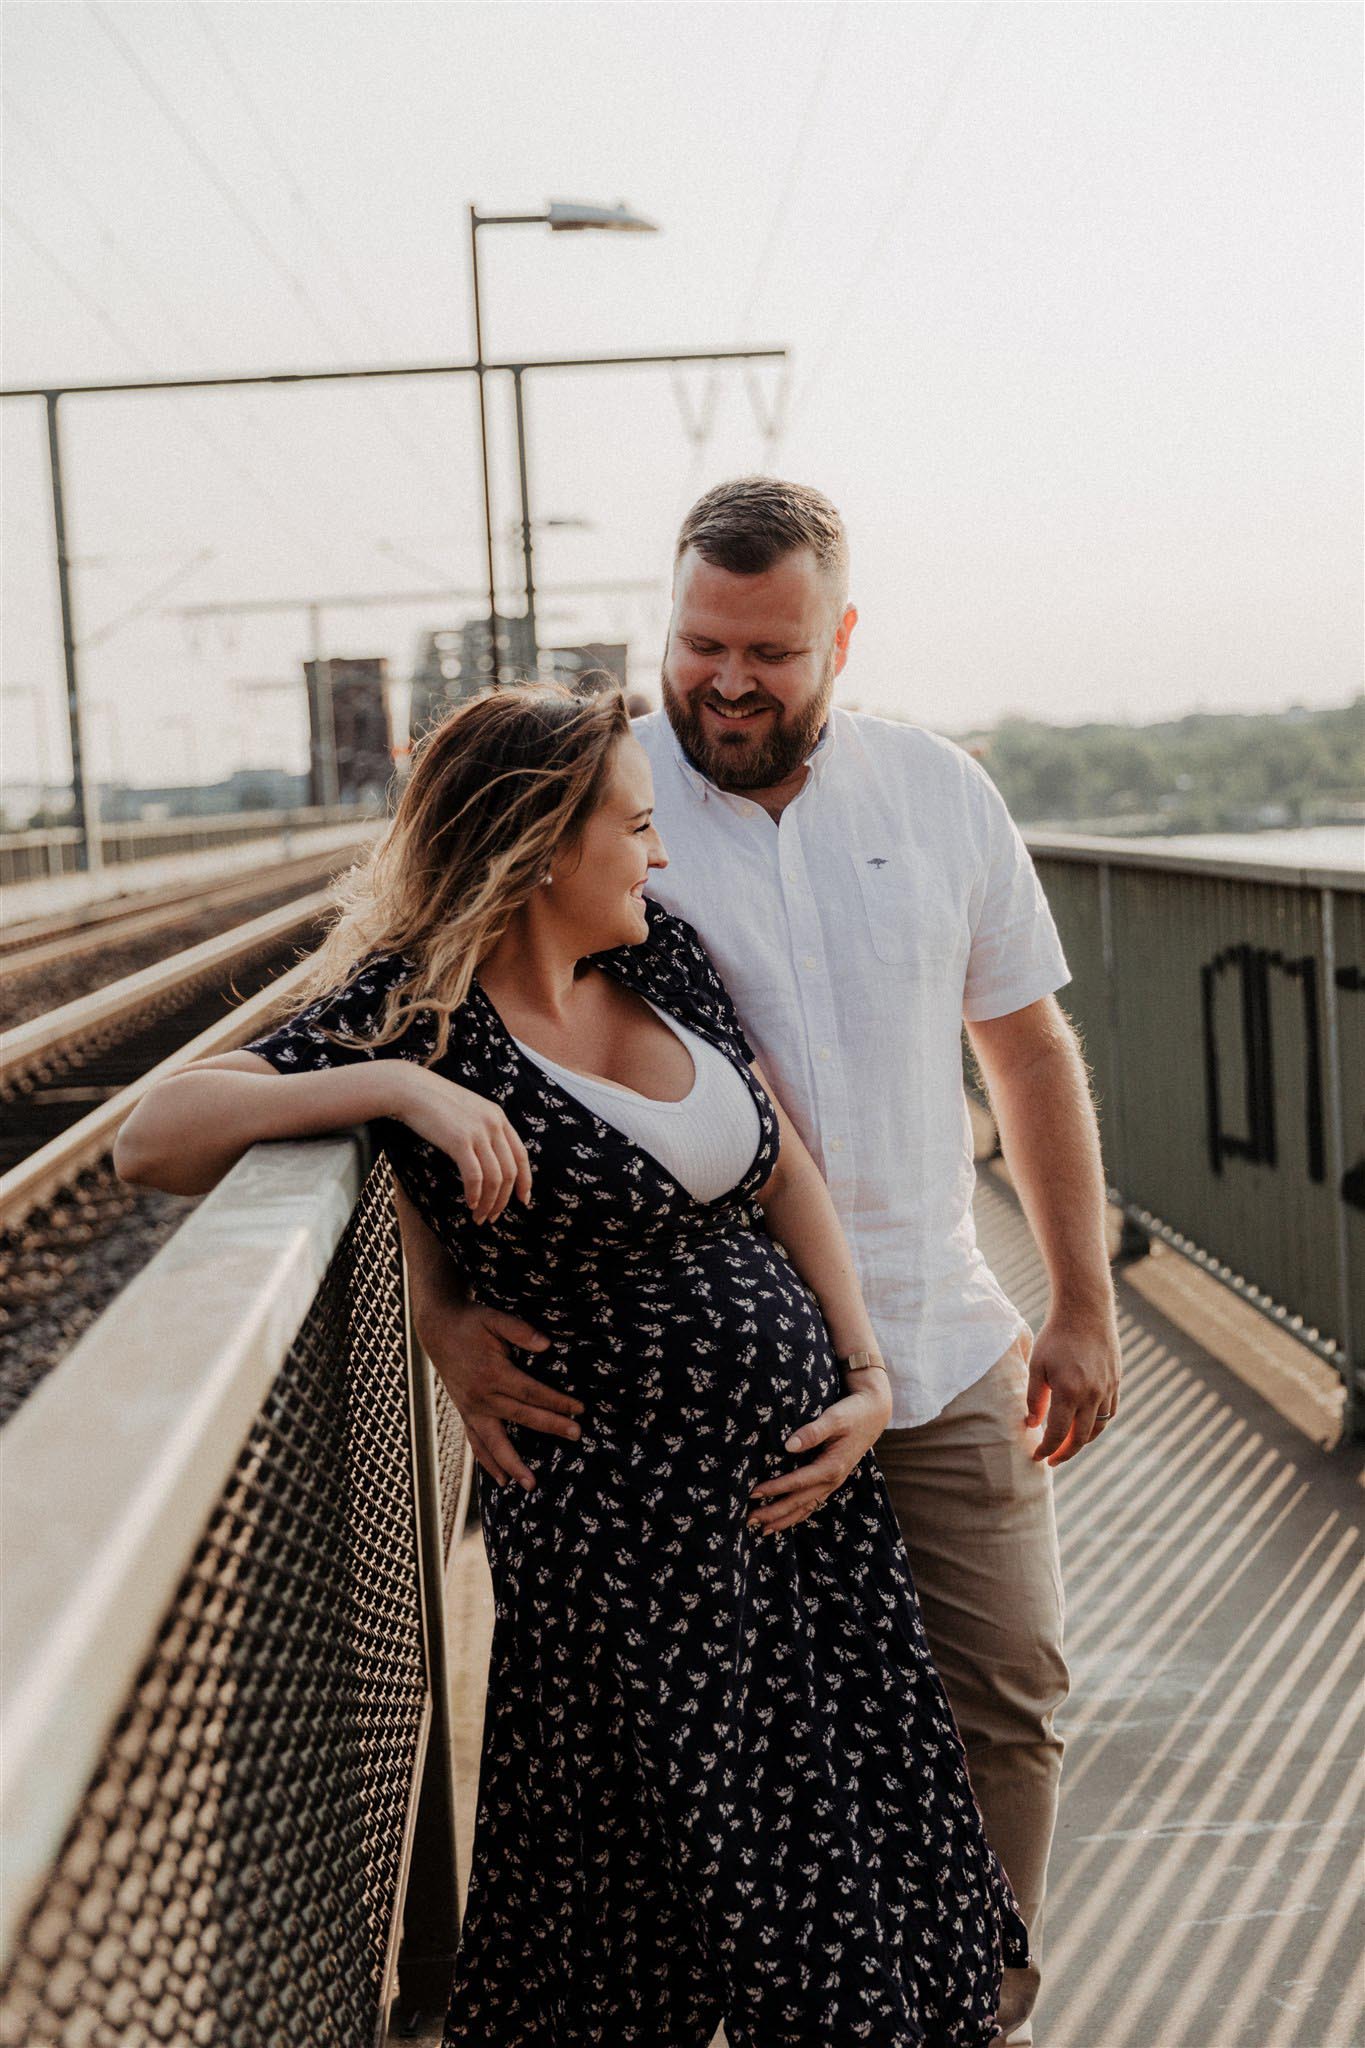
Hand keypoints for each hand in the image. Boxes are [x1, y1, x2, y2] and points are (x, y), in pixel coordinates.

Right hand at [388, 1065, 531, 1223]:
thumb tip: (488, 1160)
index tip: (523, 1200)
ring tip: (479, 1217)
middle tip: (492, 1216)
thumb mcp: (469, 1112)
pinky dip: (475, 1194)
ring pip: (495, 1178)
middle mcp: (494, 1125)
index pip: (521, 1155)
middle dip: (503, 1199)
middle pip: (509, 1172)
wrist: (411, 1089)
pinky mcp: (460, 1141)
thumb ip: (483, 1130)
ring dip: (488, 1202)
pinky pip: (475, 1176)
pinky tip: (470, 1204)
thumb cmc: (435, 1104)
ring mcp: (478, 1132)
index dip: (525, 1181)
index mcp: (499, 1118)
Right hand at [416, 1294, 582, 1492]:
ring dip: (513, 1464)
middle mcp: (480, 1396)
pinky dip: (488, 1463)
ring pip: (494, 1442)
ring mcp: (471, 1409)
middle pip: (521, 1417)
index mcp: (492, 1372)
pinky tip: (502, 1480)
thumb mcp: (494, 1318)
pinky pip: (477, 1443)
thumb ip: (519, 1330)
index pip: (531, 1392)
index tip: (579, 1408)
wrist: (438, 1330)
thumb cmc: (471, 1323)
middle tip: (576, 1436)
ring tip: (531, 1485)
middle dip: (550, 1426)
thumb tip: (547, 1345)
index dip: (556, 1401)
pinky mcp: (466, 1414)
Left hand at [746, 1371, 892, 1533]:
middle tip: (749, 1520)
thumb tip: (788, 1446)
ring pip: (806, 1508)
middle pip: (799, 1502)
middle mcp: (832, 1479)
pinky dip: (798, 1515)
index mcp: (832, 1466)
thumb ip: (812, 1432)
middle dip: (774, 1513)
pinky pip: (813, 1503)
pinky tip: (785, 1521)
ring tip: (763, 1530)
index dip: (774, 1489)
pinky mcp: (832, 1480)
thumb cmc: (853, 1413)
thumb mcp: (834, 1417)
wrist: (874, 1413)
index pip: (797, 1482)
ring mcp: (833, 1482)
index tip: (753, 1493)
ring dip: (784, 1519)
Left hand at [1026, 1310, 1121, 1463]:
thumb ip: (1034, 1398)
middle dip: (1066, 1453)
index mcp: (1069, 1392)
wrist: (1086, 1311)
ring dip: (1083, 1441)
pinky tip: (1087, 1425)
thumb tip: (1032, 1425)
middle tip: (1052, 1459)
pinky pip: (1110, 1412)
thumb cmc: (1056, 1336)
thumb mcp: (1037, 1365)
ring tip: (1068, 1445)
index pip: (1058, 1434)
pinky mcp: (1116, 1381)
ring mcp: (1107, 1389)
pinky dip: (1098, 1424)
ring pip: (1098, 1428)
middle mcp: (1092, 1395)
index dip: (1047, 1449)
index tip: (1037, 1457)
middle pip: (1081, 1438)